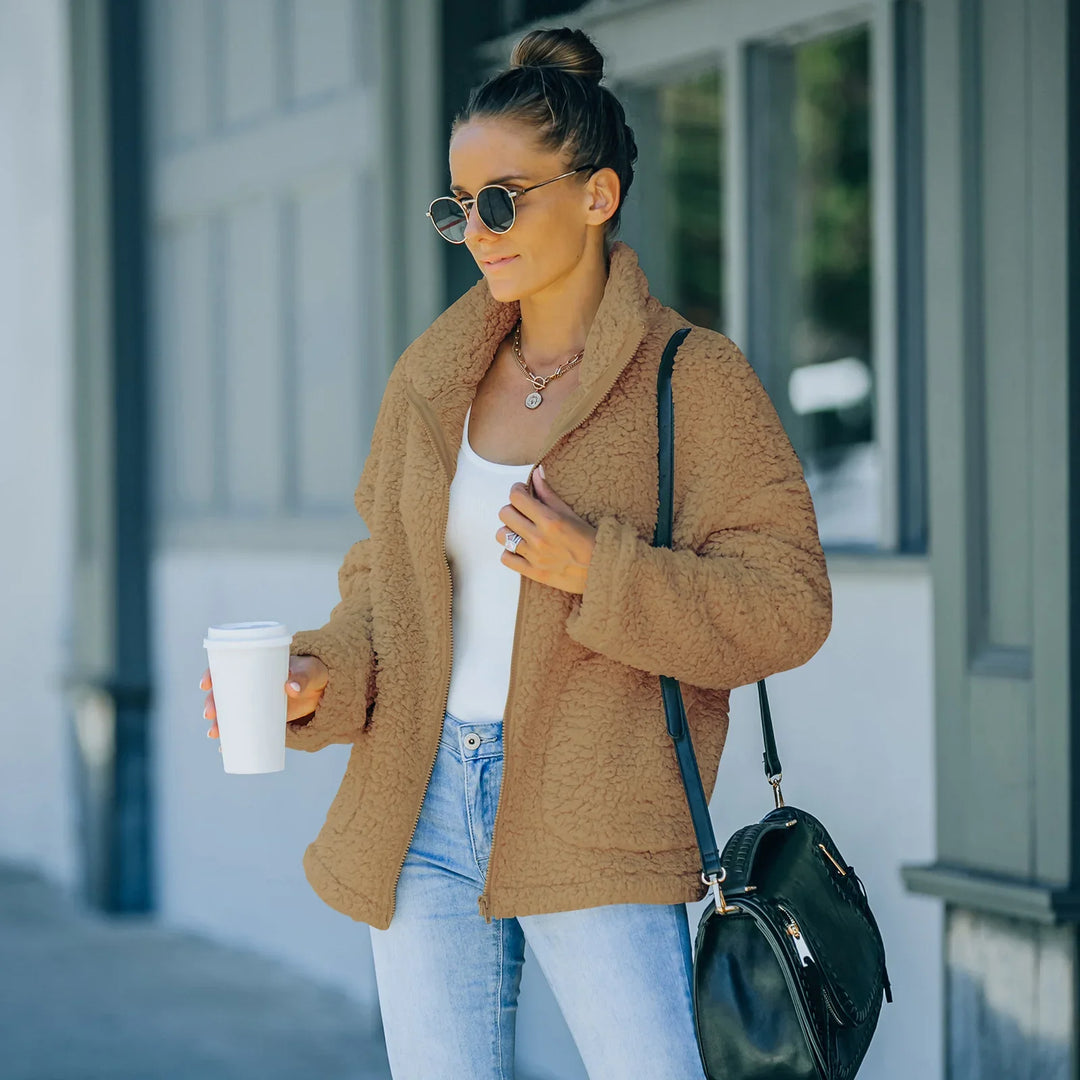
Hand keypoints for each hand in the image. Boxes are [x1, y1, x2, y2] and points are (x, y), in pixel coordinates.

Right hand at [199, 655, 329, 739]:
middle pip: (223, 691)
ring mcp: (255, 701)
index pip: (227, 665)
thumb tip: (291, 687)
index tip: (206, 684)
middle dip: (212, 703)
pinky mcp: (263, 717)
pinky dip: (232, 737)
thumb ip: (303, 677)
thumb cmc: (313, 673)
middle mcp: (250, 683)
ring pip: (229, 711)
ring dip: (217, 722)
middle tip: (210, 714)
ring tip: (214, 733)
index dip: (212, 673)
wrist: (323, 689)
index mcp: (256, 664)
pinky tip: (223, 748)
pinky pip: (242, 727)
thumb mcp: (310, 671)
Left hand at [496, 465, 597, 593]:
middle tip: (522, 512)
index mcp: (549, 520)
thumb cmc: (589, 540)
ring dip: (509, 530)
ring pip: (501, 535)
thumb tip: (537, 473)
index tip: (522, 493)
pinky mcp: (533, 572)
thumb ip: (548, 494)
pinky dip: (510, 552)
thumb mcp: (570, 513)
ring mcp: (534, 557)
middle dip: (512, 509)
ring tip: (520, 531)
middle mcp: (539, 538)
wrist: (602, 568)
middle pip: (505, 514)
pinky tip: (521, 549)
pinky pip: (505, 558)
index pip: (516, 497)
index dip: (517, 491)